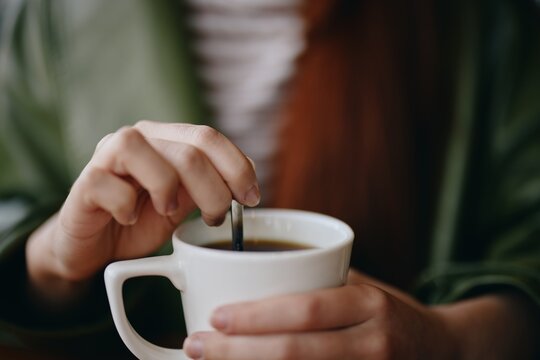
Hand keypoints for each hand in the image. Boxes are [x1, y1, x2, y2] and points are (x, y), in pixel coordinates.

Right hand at [26, 121, 258, 301]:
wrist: (95, 246)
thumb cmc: (142, 220)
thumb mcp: (184, 204)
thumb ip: (209, 187)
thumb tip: (249, 179)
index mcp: (166, 140)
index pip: (208, 137)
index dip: (237, 167)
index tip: (251, 198)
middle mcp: (139, 140)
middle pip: (187, 151)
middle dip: (214, 191)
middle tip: (215, 218)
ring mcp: (106, 158)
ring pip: (139, 149)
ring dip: (166, 187)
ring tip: (169, 211)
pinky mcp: (84, 184)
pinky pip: (106, 184)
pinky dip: (124, 205)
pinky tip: (130, 219)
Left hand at [183, 270, 539, 359]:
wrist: (443, 350)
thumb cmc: (387, 311)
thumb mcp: (361, 286)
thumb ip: (316, 284)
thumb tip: (250, 275)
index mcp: (369, 304)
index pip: (307, 310)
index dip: (258, 317)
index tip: (215, 316)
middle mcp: (373, 343)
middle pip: (296, 352)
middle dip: (237, 353)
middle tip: (196, 345)